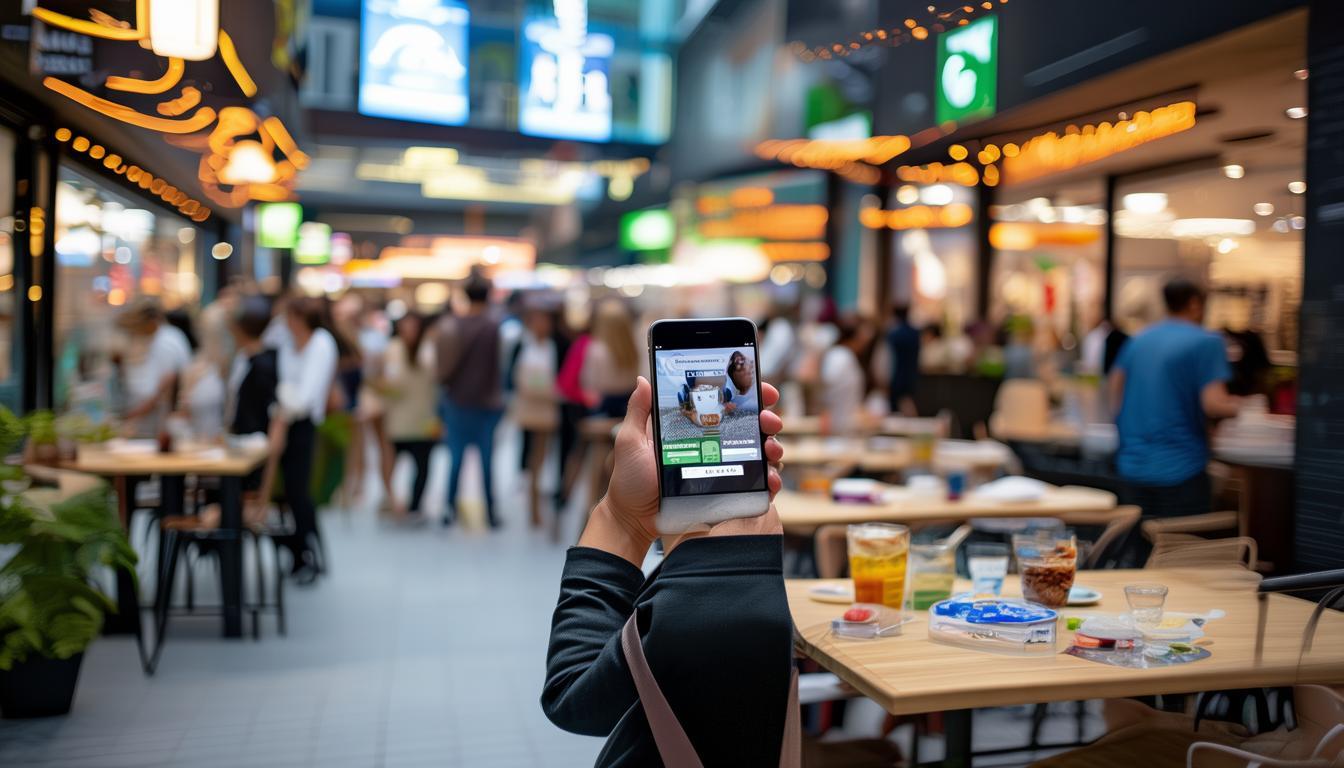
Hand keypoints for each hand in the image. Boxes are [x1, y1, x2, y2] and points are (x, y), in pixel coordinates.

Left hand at [581, 376, 784, 564]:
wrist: (634, 518)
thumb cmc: (631, 479)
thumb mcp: (631, 441)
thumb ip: (639, 411)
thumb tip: (644, 379)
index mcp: (695, 426)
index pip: (727, 404)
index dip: (750, 395)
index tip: (763, 391)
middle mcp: (713, 444)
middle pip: (751, 426)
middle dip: (769, 419)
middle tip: (769, 421)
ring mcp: (723, 468)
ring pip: (760, 453)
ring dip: (773, 448)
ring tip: (771, 450)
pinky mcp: (727, 492)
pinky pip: (756, 484)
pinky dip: (769, 479)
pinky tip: (769, 479)